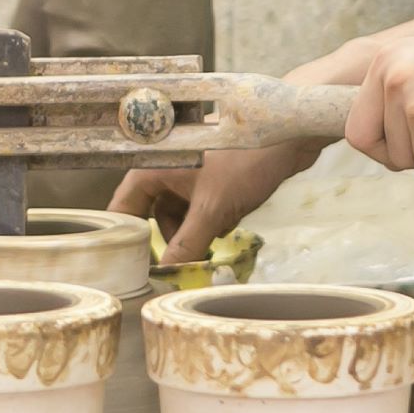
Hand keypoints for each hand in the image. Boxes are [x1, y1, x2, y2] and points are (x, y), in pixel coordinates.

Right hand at [111, 141, 316, 266]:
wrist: (290, 137)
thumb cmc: (246, 163)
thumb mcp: (212, 211)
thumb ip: (186, 246)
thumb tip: (167, 276)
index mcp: (153, 167)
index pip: (123, 207)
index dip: (126, 237)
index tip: (133, 264)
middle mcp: (165, 167)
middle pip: (151, 213)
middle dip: (169, 238)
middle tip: (178, 261)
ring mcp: (189, 172)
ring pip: (177, 213)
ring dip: (192, 232)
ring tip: (210, 242)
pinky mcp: (211, 177)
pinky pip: (198, 207)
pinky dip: (209, 220)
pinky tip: (228, 223)